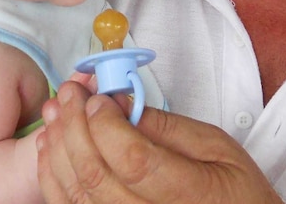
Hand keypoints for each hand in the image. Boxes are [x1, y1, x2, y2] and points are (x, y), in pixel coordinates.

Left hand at [36, 81, 282, 203]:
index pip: (134, 160)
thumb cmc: (234, 190)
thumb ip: (168, 126)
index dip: (107, 125)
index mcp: (191, 195)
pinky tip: (52, 148)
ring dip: (58, 149)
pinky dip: (53, 178)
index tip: (99, 98)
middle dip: (75, 126)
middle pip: (97, 176)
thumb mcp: (217, 147)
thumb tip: (120, 100)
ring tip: (54, 112)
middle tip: (68, 93)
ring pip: (76, 196)